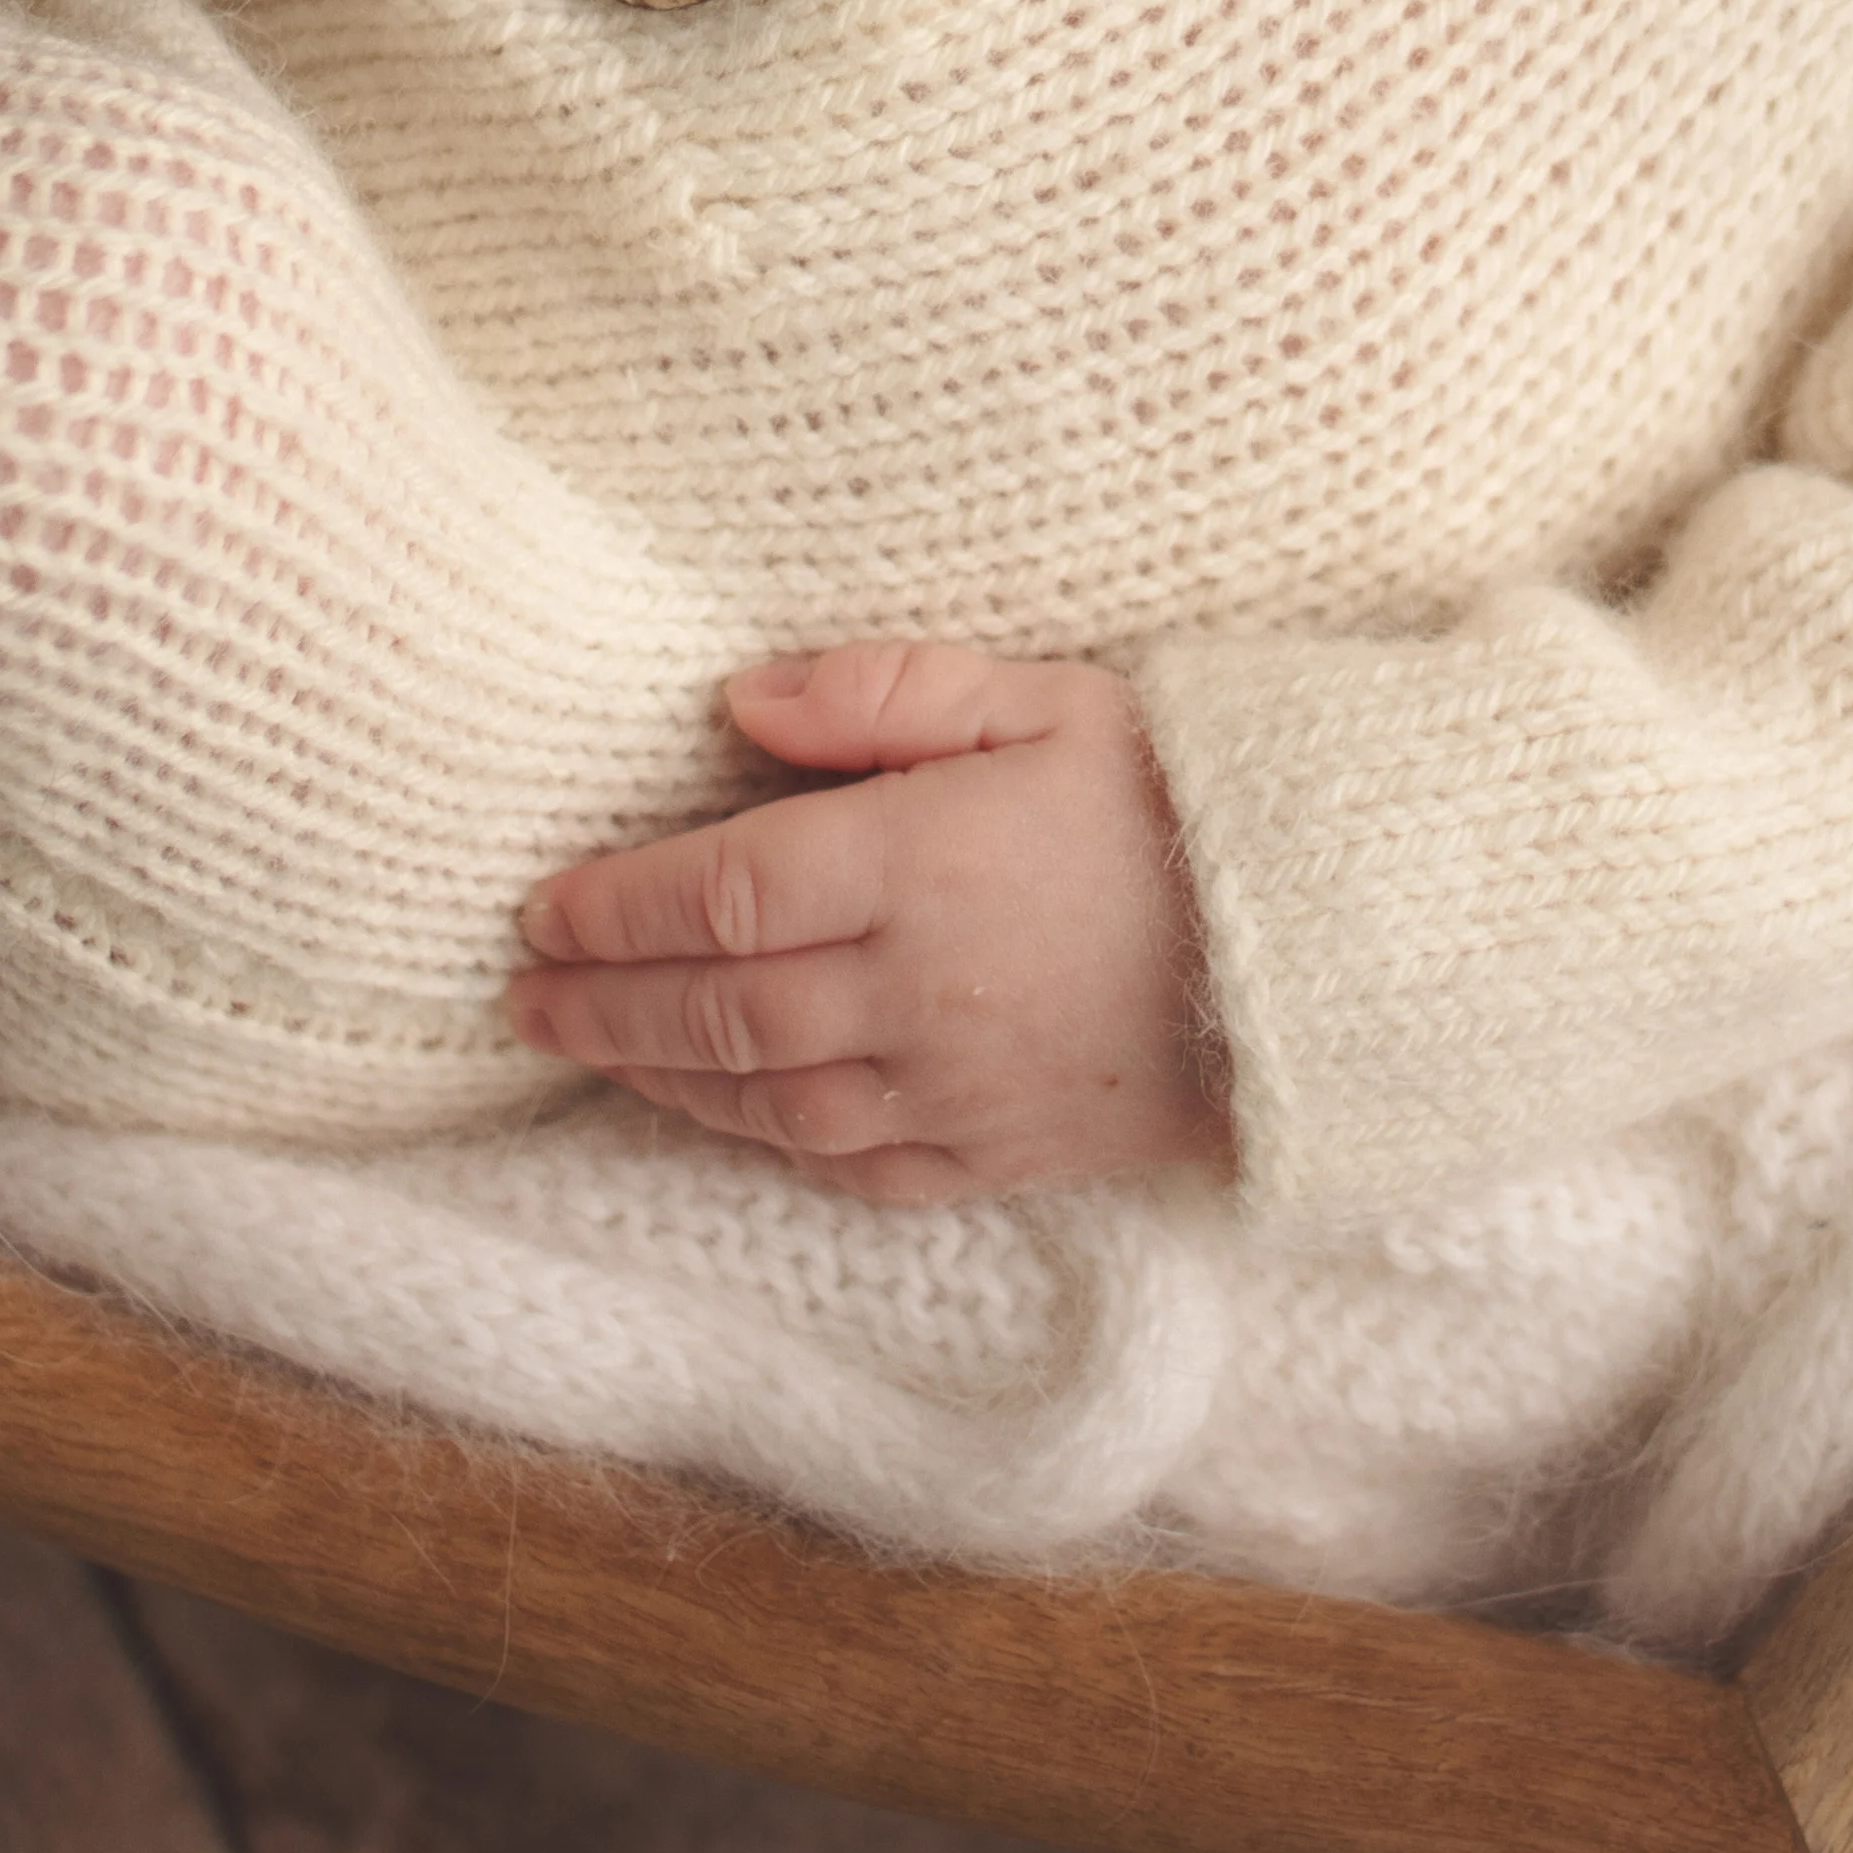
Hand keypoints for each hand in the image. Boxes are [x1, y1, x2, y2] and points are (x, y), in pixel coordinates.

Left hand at [509, 644, 1225, 1202]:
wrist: (1329, 943)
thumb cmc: (1182, 797)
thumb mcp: (1045, 697)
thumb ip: (886, 690)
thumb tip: (744, 704)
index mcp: (922, 864)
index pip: (720, 892)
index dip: (616, 905)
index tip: (542, 906)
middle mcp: (919, 991)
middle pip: (717, 1008)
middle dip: (604, 1002)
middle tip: (523, 994)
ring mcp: (957, 1087)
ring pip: (766, 1099)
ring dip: (661, 1078)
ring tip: (589, 1048)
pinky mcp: (999, 1153)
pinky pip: (851, 1162)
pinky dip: (767, 1142)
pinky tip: (724, 1116)